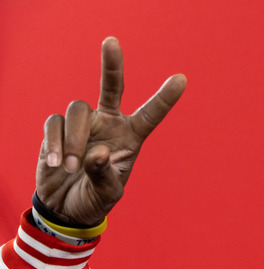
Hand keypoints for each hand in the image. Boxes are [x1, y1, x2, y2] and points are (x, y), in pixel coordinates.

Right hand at [36, 36, 186, 226]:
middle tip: (111, 41)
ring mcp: (83, 124)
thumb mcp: (108, 193)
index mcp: (131, 137)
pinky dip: (56, 143)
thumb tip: (95, 153)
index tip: (182, 79)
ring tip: (71, 168)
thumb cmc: (95, 198)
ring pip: (78, 110)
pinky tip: (57, 164)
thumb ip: (104, 174)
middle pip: (112, 87)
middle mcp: (109, 123)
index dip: (165, 98)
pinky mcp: (58, 128)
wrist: (65, 207)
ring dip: (75, 140)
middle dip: (111, 64)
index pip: (150, 114)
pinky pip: (55, 123)